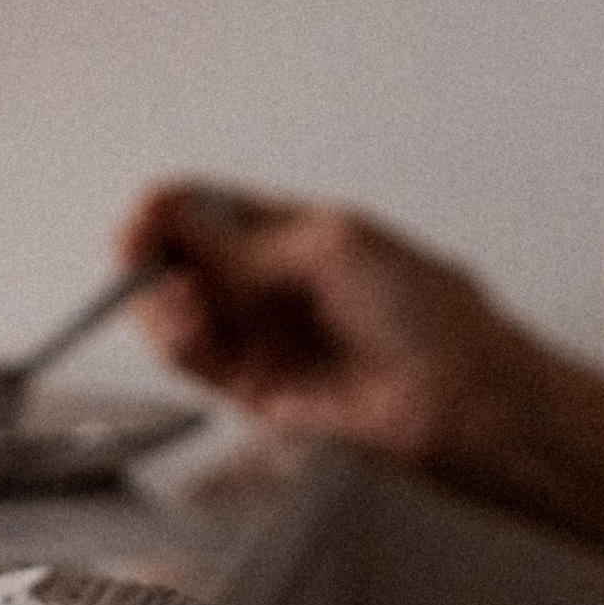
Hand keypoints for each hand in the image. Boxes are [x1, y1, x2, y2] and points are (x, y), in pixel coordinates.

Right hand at [119, 181, 502, 470]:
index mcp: (291, 230)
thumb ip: (249, 243)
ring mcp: (261, 334)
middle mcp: (268, 281)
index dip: (166, 211)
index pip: (205, 208)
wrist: (462, 396)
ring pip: (177, 311)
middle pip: (179, 258)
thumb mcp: (334, 248)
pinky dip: (178, 341)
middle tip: (141, 257)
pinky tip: (189, 326)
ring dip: (161, 301)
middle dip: (152, 254)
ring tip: (180, 299)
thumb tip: (178, 222)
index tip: (144, 222)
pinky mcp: (256, 387)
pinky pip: (196, 360)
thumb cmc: (428, 311)